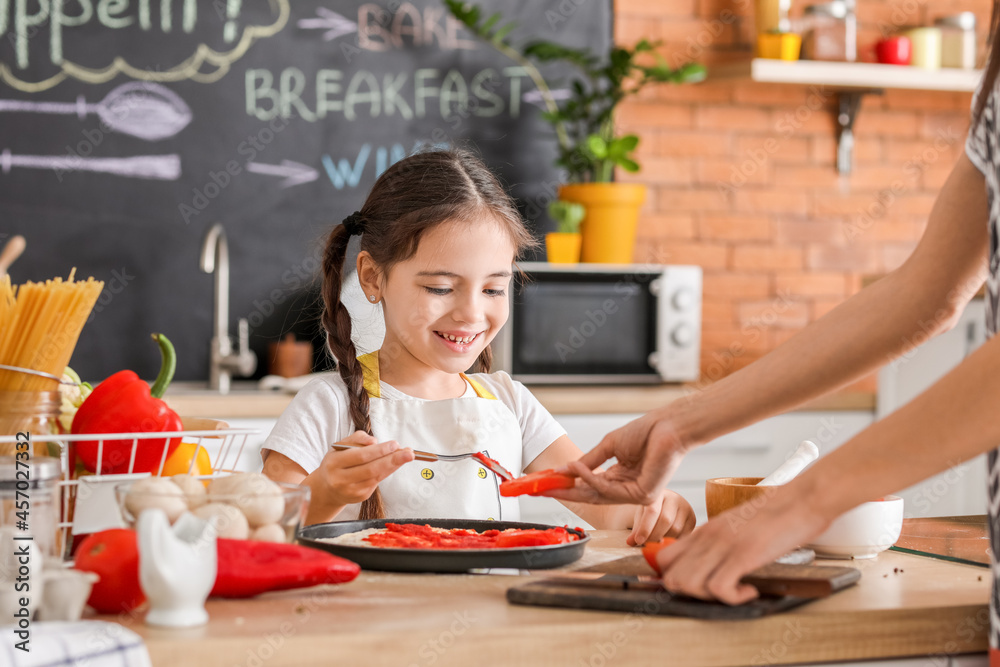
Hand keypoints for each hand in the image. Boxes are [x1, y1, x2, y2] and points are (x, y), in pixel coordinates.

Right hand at [305, 431, 414, 513]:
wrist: (327, 488)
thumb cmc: (336, 462)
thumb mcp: (340, 446)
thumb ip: (357, 439)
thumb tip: (374, 441)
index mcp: (334, 463)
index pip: (360, 456)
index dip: (379, 451)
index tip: (395, 444)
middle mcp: (340, 479)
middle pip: (371, 469)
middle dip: (392, 460)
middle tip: (409, 453)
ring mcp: (351, 491)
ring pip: (377, 477)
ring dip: (394, 466)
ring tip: (406, 455)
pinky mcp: (360, 497)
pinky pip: (377, 483)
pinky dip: (387, 472)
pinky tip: (394, 464)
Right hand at [548, 409, 690, 504]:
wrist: (667, 426)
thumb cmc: (645, 432)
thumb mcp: (609, 446)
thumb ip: (589, 461)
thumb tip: (565, 469)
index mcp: (620, 478)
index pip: (590, 487)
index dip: (568, 486)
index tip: (547, 484)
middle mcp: (627, 490)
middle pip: (591, 496)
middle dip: (565, 493)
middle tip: (542, 490)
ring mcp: (635, 495)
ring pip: (598, 495)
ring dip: (576, 484)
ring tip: (559, 474)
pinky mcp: (643, 496)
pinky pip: (609, 490)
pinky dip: (591, 480)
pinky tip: (579, 469)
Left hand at [627, 490, 696, 545]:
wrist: (667, 505)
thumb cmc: (651, 511)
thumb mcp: (641, 515)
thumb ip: (636, 528)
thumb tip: (630, 542)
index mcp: (658, 494)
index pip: (653, 511)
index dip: (645, 528)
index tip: (637, 541)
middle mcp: (674, 498)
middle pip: (666, 520)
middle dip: (654, 536)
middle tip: (646, 545)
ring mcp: (685, 507)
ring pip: (676, 529)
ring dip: (664, 540)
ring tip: (655, 543)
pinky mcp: (692, 518)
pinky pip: (684, 534)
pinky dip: (674, 541)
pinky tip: (666, 542)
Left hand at [655, 484, 830, 604]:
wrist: (803, 499)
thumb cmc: (777, 514)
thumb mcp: (737, 526)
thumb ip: (720, 541)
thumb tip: (710, 563)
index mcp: (705, 530)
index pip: (664, 558)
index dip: (672, 579)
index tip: (693, 589)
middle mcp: (708, 536)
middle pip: (671, 577)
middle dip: (689, 594)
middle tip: (715, 594)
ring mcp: (724, 544)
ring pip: (687, 584)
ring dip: (708, 598)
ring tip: (733, 593)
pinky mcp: (744, 554)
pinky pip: (719, 588)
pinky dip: (732, 598)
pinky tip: (749, 591)